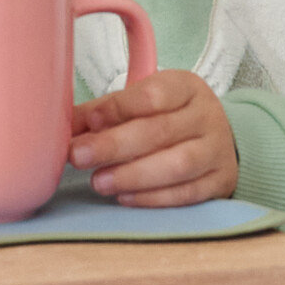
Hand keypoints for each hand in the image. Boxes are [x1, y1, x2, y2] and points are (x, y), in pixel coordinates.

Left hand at [70, 71, 238, 207]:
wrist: (217, 137)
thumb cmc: (167, 116)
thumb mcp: (139, 103)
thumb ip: (101, 113)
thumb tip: (62, 129)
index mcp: (185, 87)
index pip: (153, 94)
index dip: (118, 108)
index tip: (89, 121)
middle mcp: (206, 116)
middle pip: (160, 131)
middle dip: (115, 145)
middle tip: (79, 157)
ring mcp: (218, 150)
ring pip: (178, 164)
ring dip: (133, 175)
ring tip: (99, 182)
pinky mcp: (221, 182)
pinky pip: (188, 193)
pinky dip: (154, 198)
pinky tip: (125, 197)